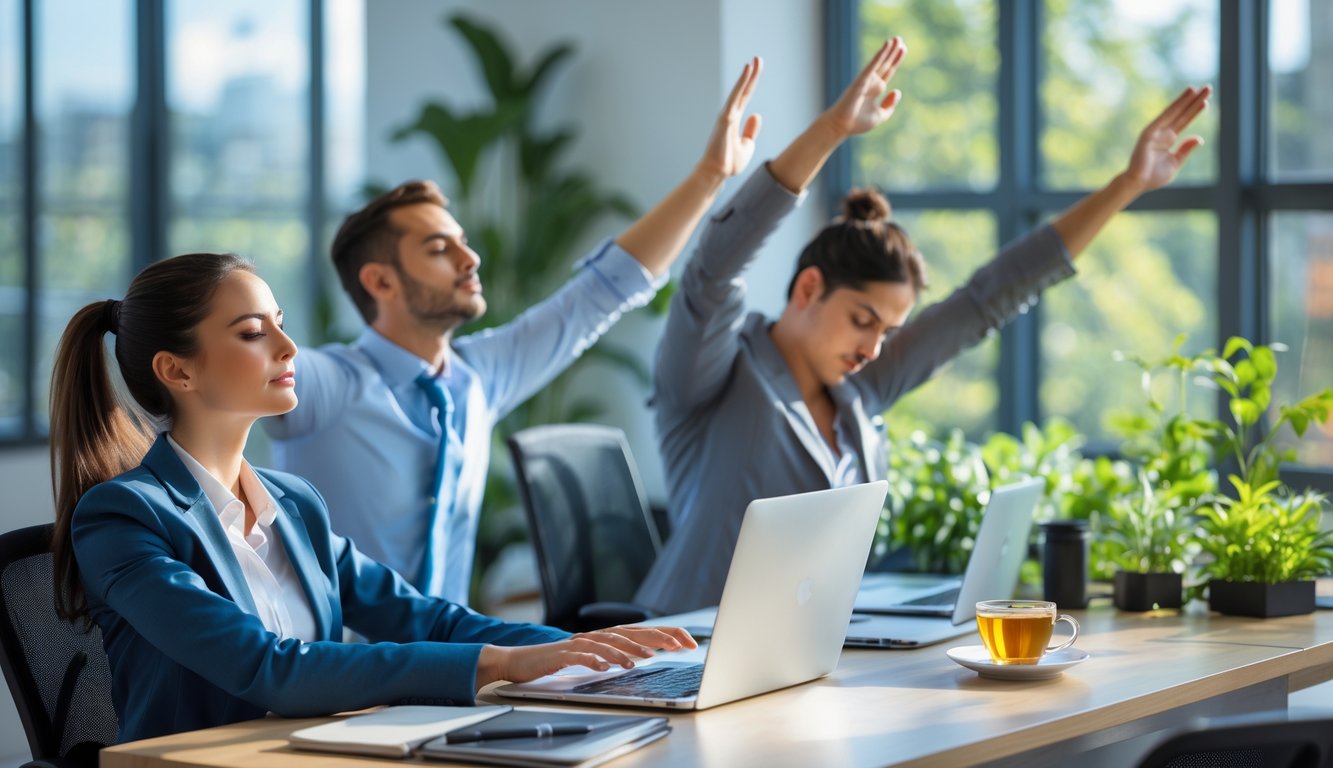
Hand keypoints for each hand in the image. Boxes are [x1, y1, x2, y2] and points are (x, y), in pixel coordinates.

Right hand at [474, 625, 697, 690]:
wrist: (523, 661)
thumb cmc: (561, 661)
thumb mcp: (595, 657)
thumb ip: (618, 653)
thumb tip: (646, 654)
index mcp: (607, 636)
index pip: (643, 631)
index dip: (668, 634)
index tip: (690, 642)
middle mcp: (596, 635)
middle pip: (631, 632)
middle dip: (657, 638)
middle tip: (679, 645)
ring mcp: (578, 643)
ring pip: (608, 642)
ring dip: (627, 651)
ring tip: (644, 660)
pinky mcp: (562, 654)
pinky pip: (580, 656)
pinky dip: (594, 660)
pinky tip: (606, 668)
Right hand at [697, 57, 762, 181]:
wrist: (716, 174)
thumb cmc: (729, 163)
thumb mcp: (747, 147)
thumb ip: (751, 131)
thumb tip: (757, 114)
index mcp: (735, 120)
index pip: (746, 96)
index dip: (752, 82)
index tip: (757, 67)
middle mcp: (730, 114)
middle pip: (743, 90)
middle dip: (752, 75)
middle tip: (758, 58)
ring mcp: (727, 116)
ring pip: (739, 92)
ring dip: (747, 77)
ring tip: (754, 62)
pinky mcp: (725, 119)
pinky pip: (734, 98)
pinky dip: (740, 85)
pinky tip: (746, 73)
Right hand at [822, 37, 907, 137]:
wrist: (840, 126)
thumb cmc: (857, 123)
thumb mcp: (880, 116)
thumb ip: (889, 106)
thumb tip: (897, 91)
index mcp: (876, 89)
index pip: (888, 71)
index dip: (896, 60)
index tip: (903, 49)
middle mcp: (871, 82)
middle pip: (885, 64)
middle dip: (893, 52)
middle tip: (900, 39)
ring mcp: (866, 80)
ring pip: (880, 62)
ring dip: (888, 51)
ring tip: (896, 39)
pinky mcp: (861, 81)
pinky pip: (872, 66)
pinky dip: (879, 56)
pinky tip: (886, 47)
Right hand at [1121, 85, 1210, 193]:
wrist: (1137, 183)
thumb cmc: (1154, 177)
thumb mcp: (1175, 162)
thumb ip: (1185, 150)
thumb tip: (1199, 138)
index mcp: (1169, 139)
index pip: (1185, 121)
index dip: (1195, 110)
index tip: (1206, 100)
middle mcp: (1164, 132)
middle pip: (1183, 113)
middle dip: (1195, 100)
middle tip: (1208, 87)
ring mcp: (1157, 131)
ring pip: (1176, 112)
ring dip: (1187, 99)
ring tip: (1198, 88)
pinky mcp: (1150, 132)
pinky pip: (1166, 116)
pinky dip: (1177, 106)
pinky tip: (1186, 96)